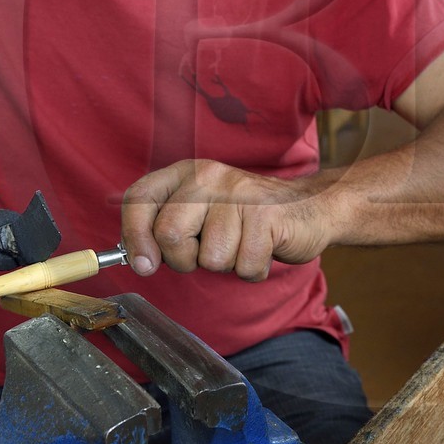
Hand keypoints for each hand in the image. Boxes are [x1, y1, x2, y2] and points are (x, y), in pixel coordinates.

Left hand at [119, 160, 334, 281]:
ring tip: (242, 245)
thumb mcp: (201, 214)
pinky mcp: (266, 215)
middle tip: (207, 252)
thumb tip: (137, 260)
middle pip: (169, 234)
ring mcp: (238, 194)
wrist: (310, 207)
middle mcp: (209, 176)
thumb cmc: (247, 219)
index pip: (139, 199)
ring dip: (226, 265)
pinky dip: (252, 270)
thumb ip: (167, 229)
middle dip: (184, 260)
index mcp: (186, 173)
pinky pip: (243, 267)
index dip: (134, 236)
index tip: (143, 263)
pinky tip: (262, 250)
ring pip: (209, 258)